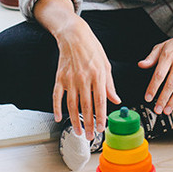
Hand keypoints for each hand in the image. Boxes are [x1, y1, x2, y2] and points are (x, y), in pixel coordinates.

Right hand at [52, 16, 119, 138]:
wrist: (74, 35)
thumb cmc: (92, 48)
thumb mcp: (106, 64)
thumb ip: (110, 85)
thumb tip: (116, 100)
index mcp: (98, 75)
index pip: (100, 100)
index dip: (101, 116)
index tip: (102, 128)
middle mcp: (83, 78)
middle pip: (86, 106)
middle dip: (89, 123)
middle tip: (91, 136)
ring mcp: (70, 79)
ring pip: (72, 104)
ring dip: (75, 120)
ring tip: (79, 132)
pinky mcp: (59, 78)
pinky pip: (57, 96)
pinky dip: (57, 108)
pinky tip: (59, 118)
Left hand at [138, 22, 172, 114]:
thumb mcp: (161, 46)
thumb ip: (150, 58)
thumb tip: (141, 65)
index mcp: (168, 57)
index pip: (159, 75)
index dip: (153, 87)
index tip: (148, 97)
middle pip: (170, 84)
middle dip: (163, 99)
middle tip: (157, 109)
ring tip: (167, 110)